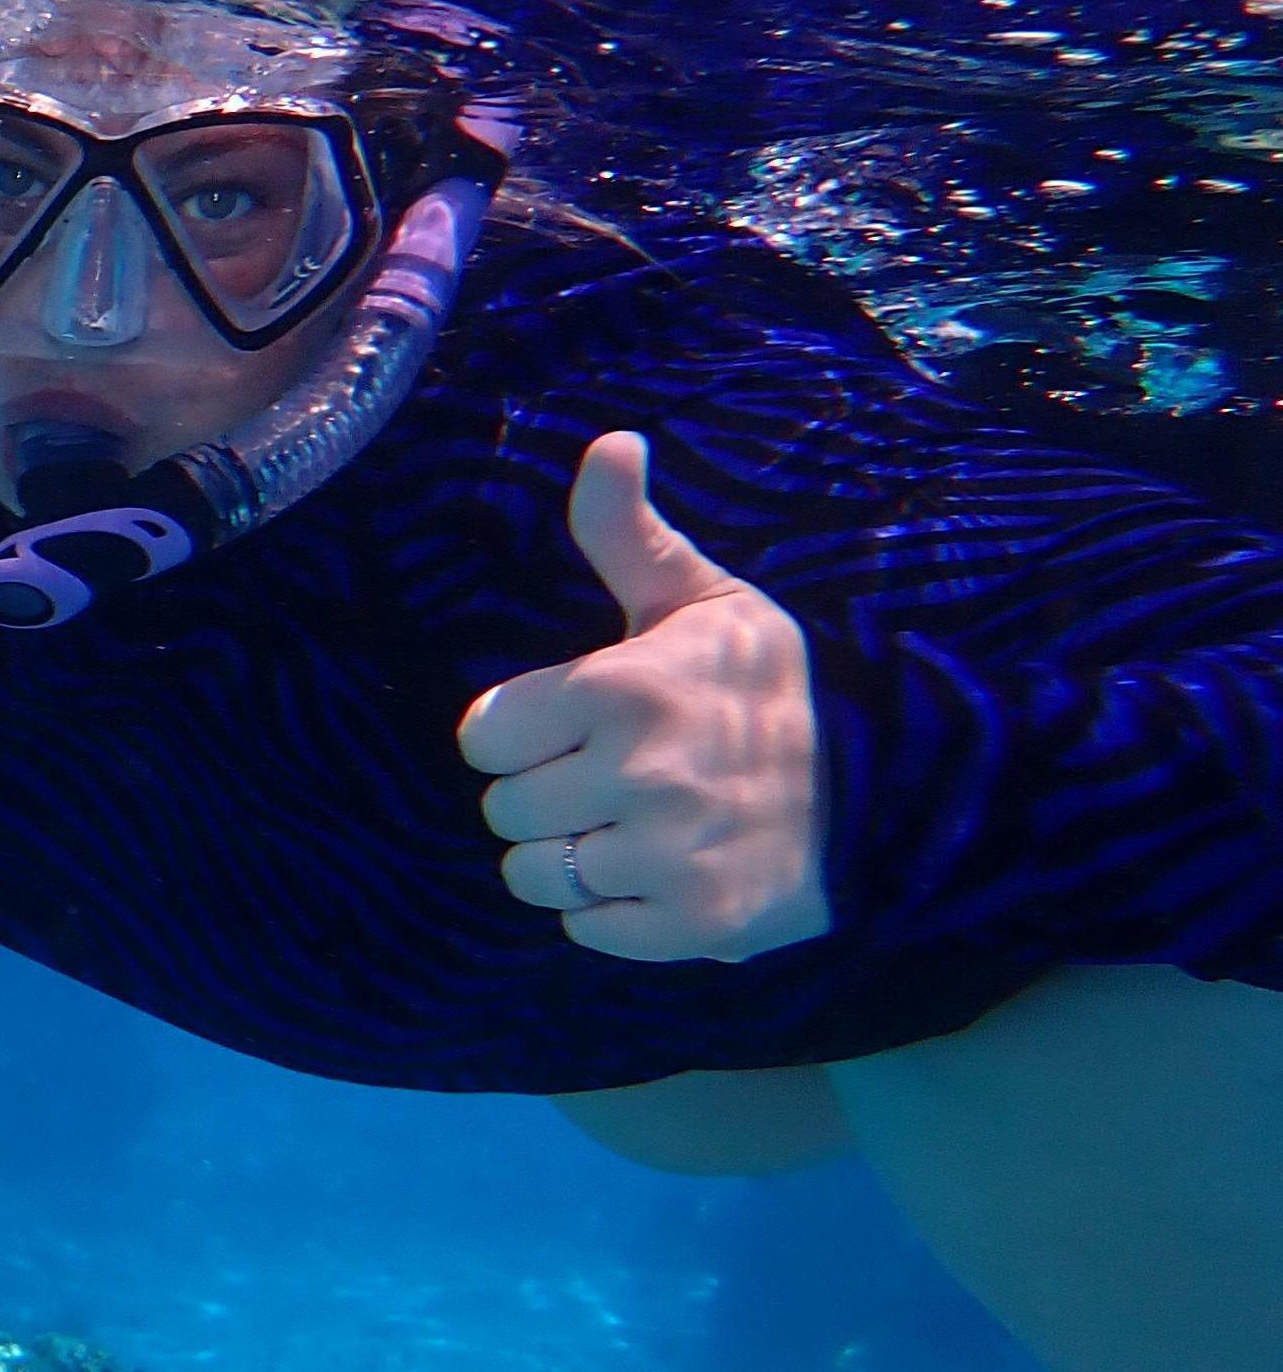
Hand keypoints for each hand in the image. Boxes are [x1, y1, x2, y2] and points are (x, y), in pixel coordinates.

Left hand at [458, 431, 828, 962]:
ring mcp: (670, 854)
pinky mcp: (695, 923)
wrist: (889, 786)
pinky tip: (653, 874)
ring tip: (621, 829)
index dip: (514, 734)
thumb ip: (627, 531)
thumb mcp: (699, 598)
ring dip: (563, 859)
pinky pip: (586, 929)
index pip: (483, 735)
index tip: (564, 727)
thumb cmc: (770, 688)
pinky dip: (607, 913)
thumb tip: (609, 442)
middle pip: (502, 810)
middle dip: (540, 796)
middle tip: (603, 780)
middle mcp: (642, 774)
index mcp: (624, 688)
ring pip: (533, 875)